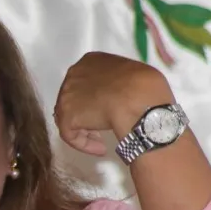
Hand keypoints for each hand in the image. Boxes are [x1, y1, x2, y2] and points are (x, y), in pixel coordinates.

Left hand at [53, 51, 172, 155]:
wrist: (138, 97)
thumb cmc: (143, 84)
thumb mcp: (132, 74)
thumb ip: (121, 82)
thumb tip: (125, 95)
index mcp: (90, 60)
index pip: (86, 82)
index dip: (95, 99)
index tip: (108, 110)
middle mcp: (73, 74)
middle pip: (74, 99)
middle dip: (87, 114)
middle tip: (101, 128)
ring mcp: (66, 95)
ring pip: (69, 117)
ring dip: (85, 131)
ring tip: (101, 142)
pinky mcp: (67, 116)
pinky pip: (70, 134)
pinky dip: (84, 144)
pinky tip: (101, 149)